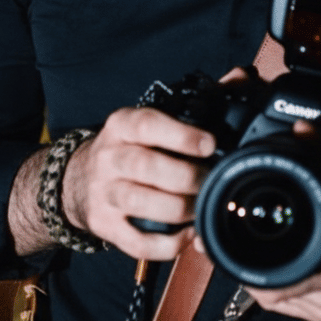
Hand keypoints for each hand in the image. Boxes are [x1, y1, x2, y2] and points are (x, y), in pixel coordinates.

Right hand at [61, 106, 215, 259]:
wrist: (78, 179)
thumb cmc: (132, 145)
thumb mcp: (152, 118)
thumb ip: (198, 100)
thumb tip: (241, 76)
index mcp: (122, 125)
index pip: (147, 124)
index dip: (180, 135)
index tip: (209, 143)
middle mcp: (109, 157)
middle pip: (146, 166)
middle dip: (186, 177)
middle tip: (211, 180)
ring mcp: (104, 193)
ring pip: (140, 202)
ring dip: (179, 209)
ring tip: (202, 206)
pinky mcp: (105, 226)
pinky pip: (137, 242)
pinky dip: (168, 243)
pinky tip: (188, 234)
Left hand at [243, 124, 320, 320]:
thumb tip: (300, 129)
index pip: (273, 279)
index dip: (243, 263)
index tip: (226, 241)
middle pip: (269, 292)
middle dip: (247, 265)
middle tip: (230, 238)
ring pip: (279, 301)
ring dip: (261, 275)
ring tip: (248, 245)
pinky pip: (293, 304)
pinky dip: (279, 284)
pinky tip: (274, 260)